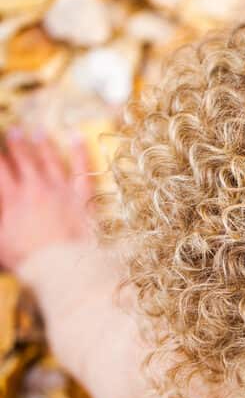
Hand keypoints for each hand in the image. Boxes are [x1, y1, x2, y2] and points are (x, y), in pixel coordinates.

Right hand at [0, 125, 96, 269]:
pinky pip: (82, 169)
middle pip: (25, 161)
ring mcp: (62, 191)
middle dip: (18, 144)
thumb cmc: (29, 259)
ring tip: (39, 131)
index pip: (1, 170)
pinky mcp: (83, 196)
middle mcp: (36, 189)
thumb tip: (0, 207)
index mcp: (13, 199)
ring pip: (50, 161)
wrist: (63, 266)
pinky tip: (78, 137)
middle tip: (15, 131)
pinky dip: (80, 152)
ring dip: (43, 145)